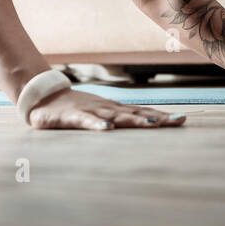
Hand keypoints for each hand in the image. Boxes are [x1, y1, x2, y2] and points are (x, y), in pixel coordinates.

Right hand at [26, 89, 187, 130]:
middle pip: (136, 113)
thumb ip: (115, 120)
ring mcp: (91, 111)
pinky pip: (86, 121)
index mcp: (113, 110)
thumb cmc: (72, 108)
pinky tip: (107, 129)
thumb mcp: (98, 114)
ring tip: (152, 125)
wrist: (42, 96)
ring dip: (134, 120)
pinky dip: (97, 124)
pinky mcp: (72, 117)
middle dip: (157, 118)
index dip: (161, 116)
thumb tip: (139, 125)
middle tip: (178, 121)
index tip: (182, 120)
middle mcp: (107, 109)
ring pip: (115, 116)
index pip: (142, 112)